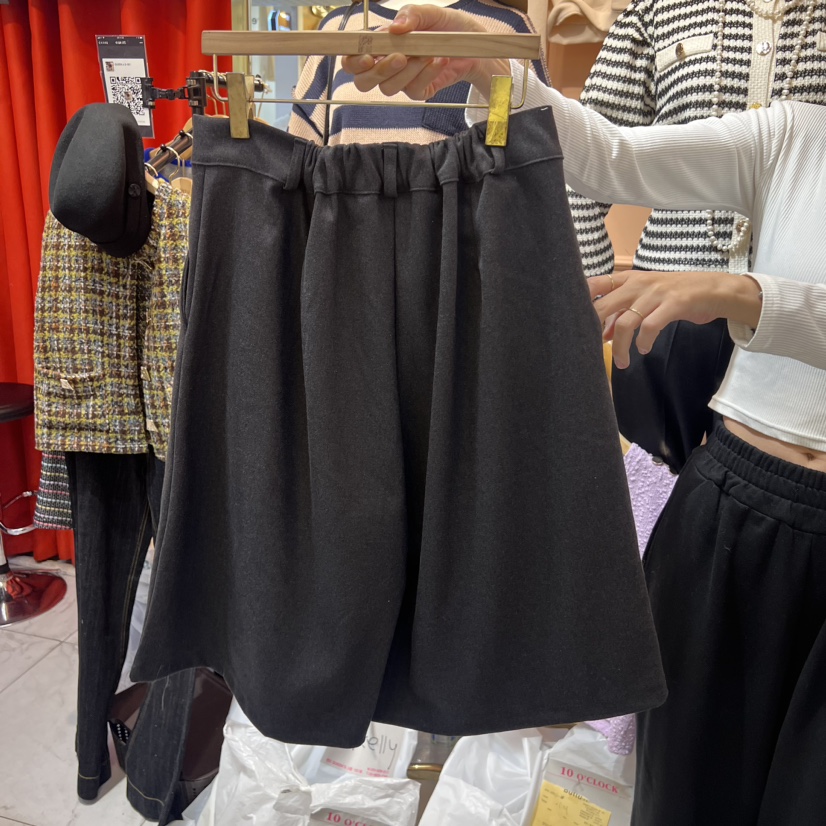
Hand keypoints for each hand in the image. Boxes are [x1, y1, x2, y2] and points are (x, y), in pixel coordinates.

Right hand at [340, 5, 505, 99]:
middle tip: (400, 57)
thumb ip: (410, 15)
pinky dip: (427, 74)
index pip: (353, 61)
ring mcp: (402, 81)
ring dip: (409, 71)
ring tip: (428, 53)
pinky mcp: (419, 91)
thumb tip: (395, 28)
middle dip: (380, 71)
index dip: (353, 63)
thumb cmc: (446, 26)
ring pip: (389, 88)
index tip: (366, 57)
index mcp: (380, 46)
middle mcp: (386, 66)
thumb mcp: (428, 12)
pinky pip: (414, 90)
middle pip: (364, 82)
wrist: (471, 42)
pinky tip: (439, 60)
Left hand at [588, 270, 762, 368]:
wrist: (714, 289)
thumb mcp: (646, 299)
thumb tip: (603, 334)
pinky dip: (643, 342)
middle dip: (593, 330)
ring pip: (625, 322)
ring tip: (622, 362)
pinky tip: (644, 349)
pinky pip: (650, 326)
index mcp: (628, 279)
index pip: (595, 284)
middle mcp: (638, 283)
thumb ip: (623, 314)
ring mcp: (655, 293)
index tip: (572, 322)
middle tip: (589, 351)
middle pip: (604, 306)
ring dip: (621, 347)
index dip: (580, 301)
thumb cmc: (675, 295)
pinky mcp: (673, 304)